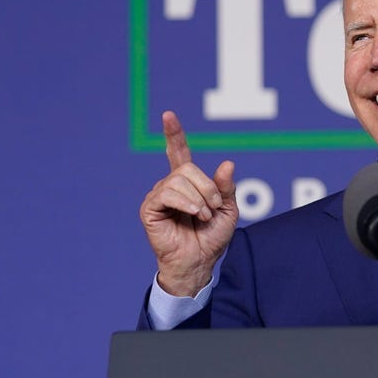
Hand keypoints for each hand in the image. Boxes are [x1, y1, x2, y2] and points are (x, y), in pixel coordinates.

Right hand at [139, 111, 237, 295]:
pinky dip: (186, 203)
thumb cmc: (212, 238)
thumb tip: (227, 163)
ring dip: (199, 199)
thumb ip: (226, 187)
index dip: (174, 134)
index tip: (168, 115)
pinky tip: (193, 214)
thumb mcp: (228, 209)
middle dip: (207, 187)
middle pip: (187, 167)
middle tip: (212, 208)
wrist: (200, 262)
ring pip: (179, 179)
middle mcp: (170, 185)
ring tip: (202, 216)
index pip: (178, 152)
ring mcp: (158, 196)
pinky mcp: (149, 209)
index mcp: (188, 183)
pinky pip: (167, 193)